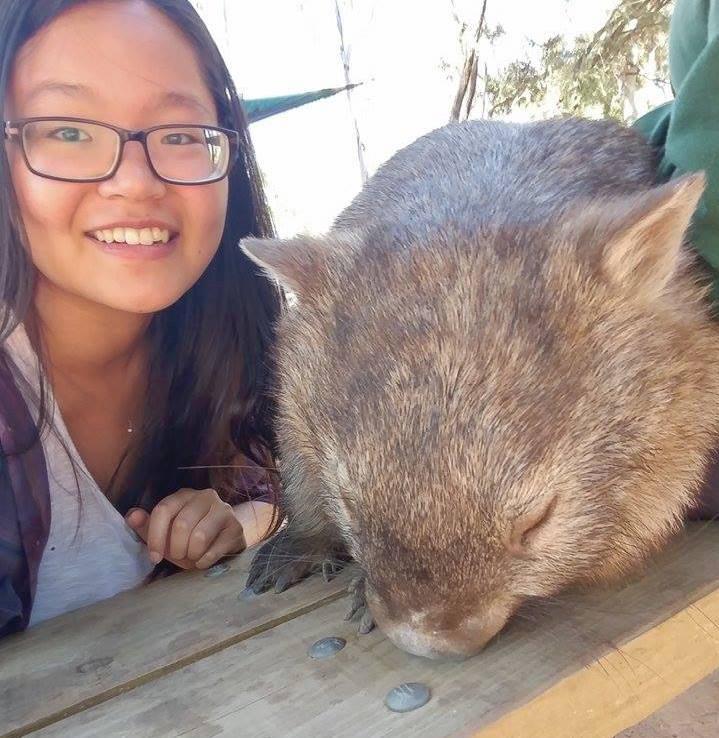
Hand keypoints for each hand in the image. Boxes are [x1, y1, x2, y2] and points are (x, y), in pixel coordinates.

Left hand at [125, 488, 245, 569]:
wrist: (223, 543)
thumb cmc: (189, 538)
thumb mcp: (165, 533)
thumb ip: (146, 525)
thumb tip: (131, 516)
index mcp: (184, 495)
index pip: (163, 510)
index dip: (156, 537)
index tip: (154, 557)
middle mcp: (205, 496)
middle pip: (182, 525)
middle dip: (176, 549)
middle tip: (178, 556)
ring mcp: (224, 510)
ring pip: (199, 536)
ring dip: (191, 555)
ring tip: (192, 557)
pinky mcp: (236, 527)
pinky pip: (215, 549)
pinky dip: (205, 561)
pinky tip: (203, 561)